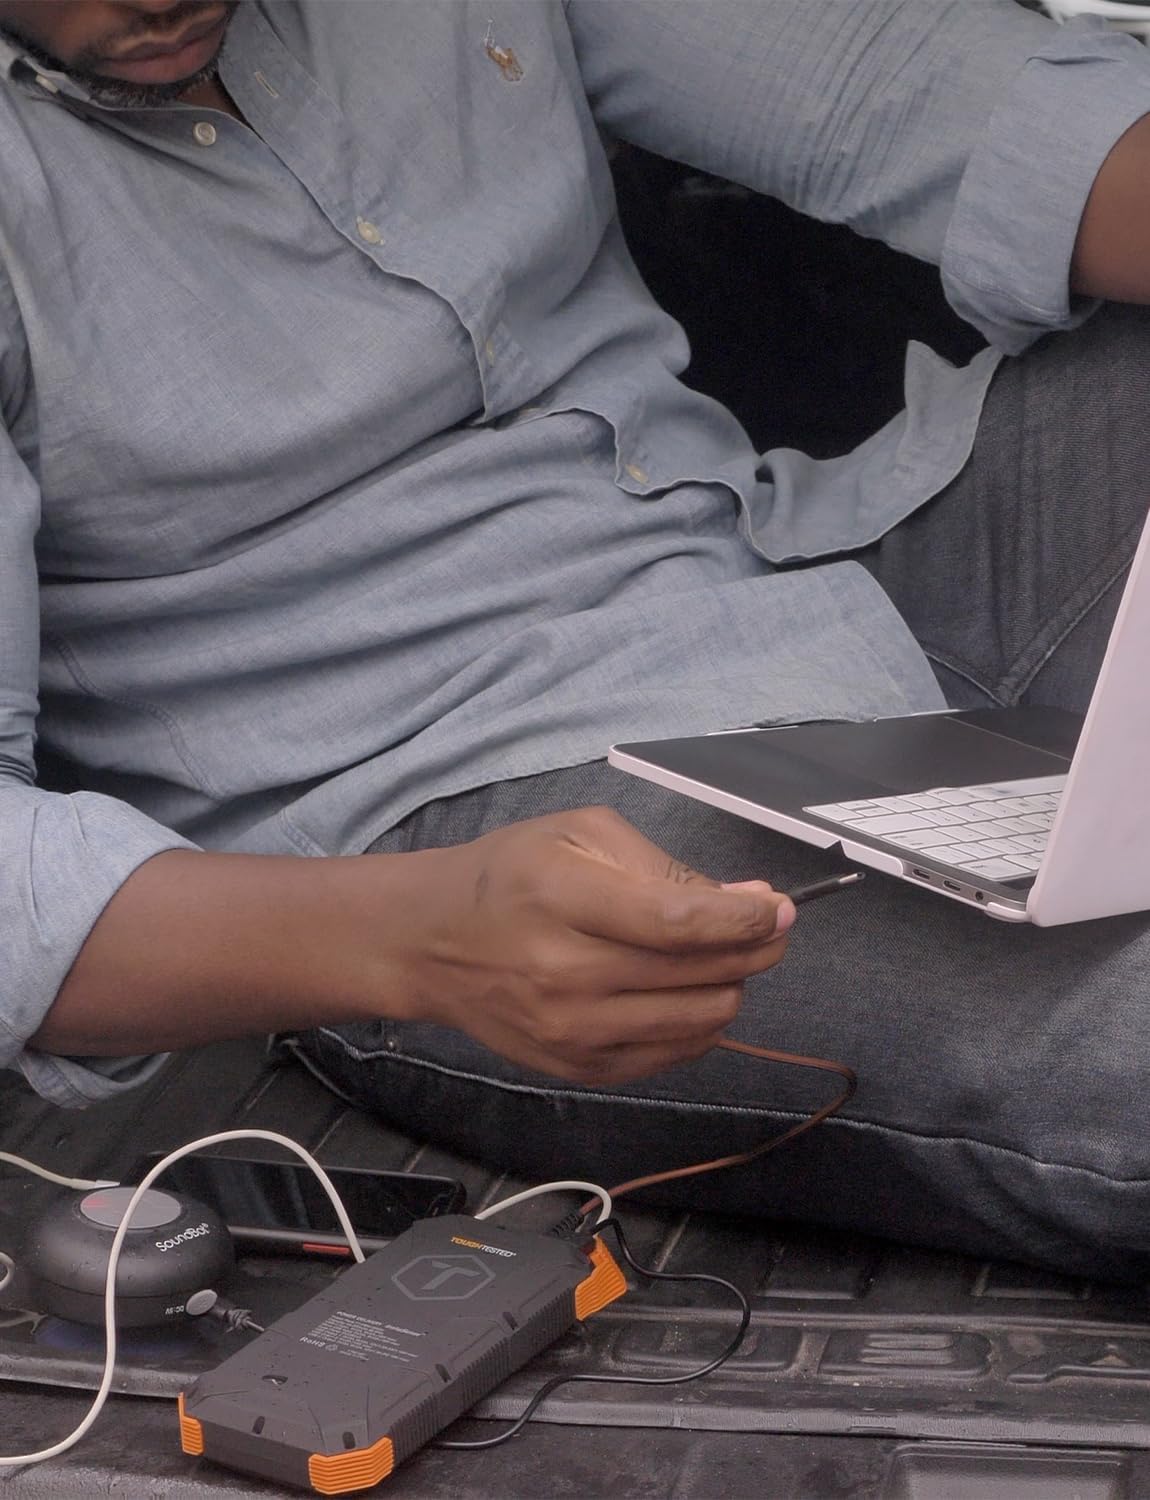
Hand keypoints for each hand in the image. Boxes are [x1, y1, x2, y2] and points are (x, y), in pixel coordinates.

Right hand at [392, 806, 794, 1085]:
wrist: (433, 943)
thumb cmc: (511, 875)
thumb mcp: (578, 833)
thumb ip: (664, 866)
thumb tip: (748, 898)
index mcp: (562, 899)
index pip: (677, 922)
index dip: (744, 918)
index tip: (780, 907)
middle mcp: (564, 974)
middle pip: (698, 974)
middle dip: (753, 948)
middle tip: (768, 927)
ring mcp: (571, 1031)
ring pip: (700, 1020)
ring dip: (731, 985)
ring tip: (721, 956)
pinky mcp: (578, 1068)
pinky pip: (674, 1055)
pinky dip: (699, 1022)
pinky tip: (688, 990)